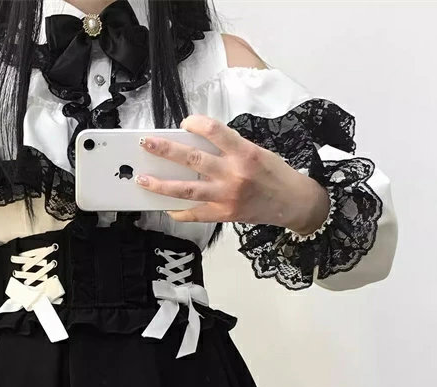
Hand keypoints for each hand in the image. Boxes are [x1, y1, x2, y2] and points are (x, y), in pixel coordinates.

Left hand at [135, 114, 330, 232]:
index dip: (195, 124)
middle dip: (165, 150)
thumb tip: (196, 146)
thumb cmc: (274, 174)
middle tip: (146, 143)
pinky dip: (178, 211)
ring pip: (186, 189)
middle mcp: (233, 174)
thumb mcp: (256, 152)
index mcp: (244, 153)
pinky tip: (166, 207)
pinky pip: (195, 213)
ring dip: (161, 184)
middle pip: (192, 160)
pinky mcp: (223, 214)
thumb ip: (229, 148)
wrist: (292, 202)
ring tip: (143, 179)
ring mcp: (226, 196)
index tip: (185, 122)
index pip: (214, 131)